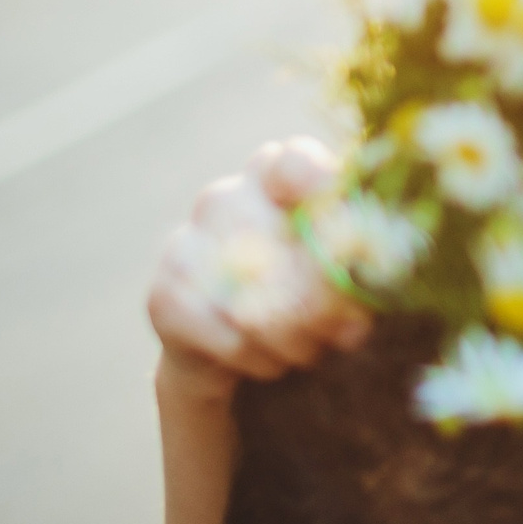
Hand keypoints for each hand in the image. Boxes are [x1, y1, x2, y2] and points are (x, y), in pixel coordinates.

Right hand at [147, 137, 370, 409]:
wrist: (234, 351)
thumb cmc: (303, 297)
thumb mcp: (340, 278)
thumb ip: (356, 276)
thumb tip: (357, 315)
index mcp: (277, 178)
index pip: (293, 160)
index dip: (317, 181)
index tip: (337, 211)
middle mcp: (226, 198)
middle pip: (279, 236)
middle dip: (323, 298)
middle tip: (348, 332)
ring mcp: (186, 243)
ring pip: (253, 297)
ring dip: (294, 338)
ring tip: (308, 350)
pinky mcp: (164, 295)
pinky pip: (226, 335)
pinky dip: (258, 358)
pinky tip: (270, 362)